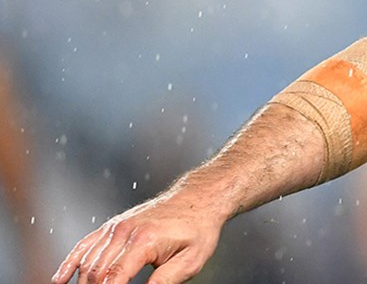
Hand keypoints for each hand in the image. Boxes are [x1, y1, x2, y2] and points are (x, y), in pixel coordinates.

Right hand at [52, 192, 224, 283]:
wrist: (198, 199)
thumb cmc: (198, 230)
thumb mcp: (190, 261)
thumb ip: (164, 281)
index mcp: (144, 241)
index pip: (115, 277)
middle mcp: (124, 232)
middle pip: (97, 272)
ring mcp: (115, 227)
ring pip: (88, 262)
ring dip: (83, 283)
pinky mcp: (112, 226)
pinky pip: (84, 246)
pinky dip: (70, 264)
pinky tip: (60, 280)